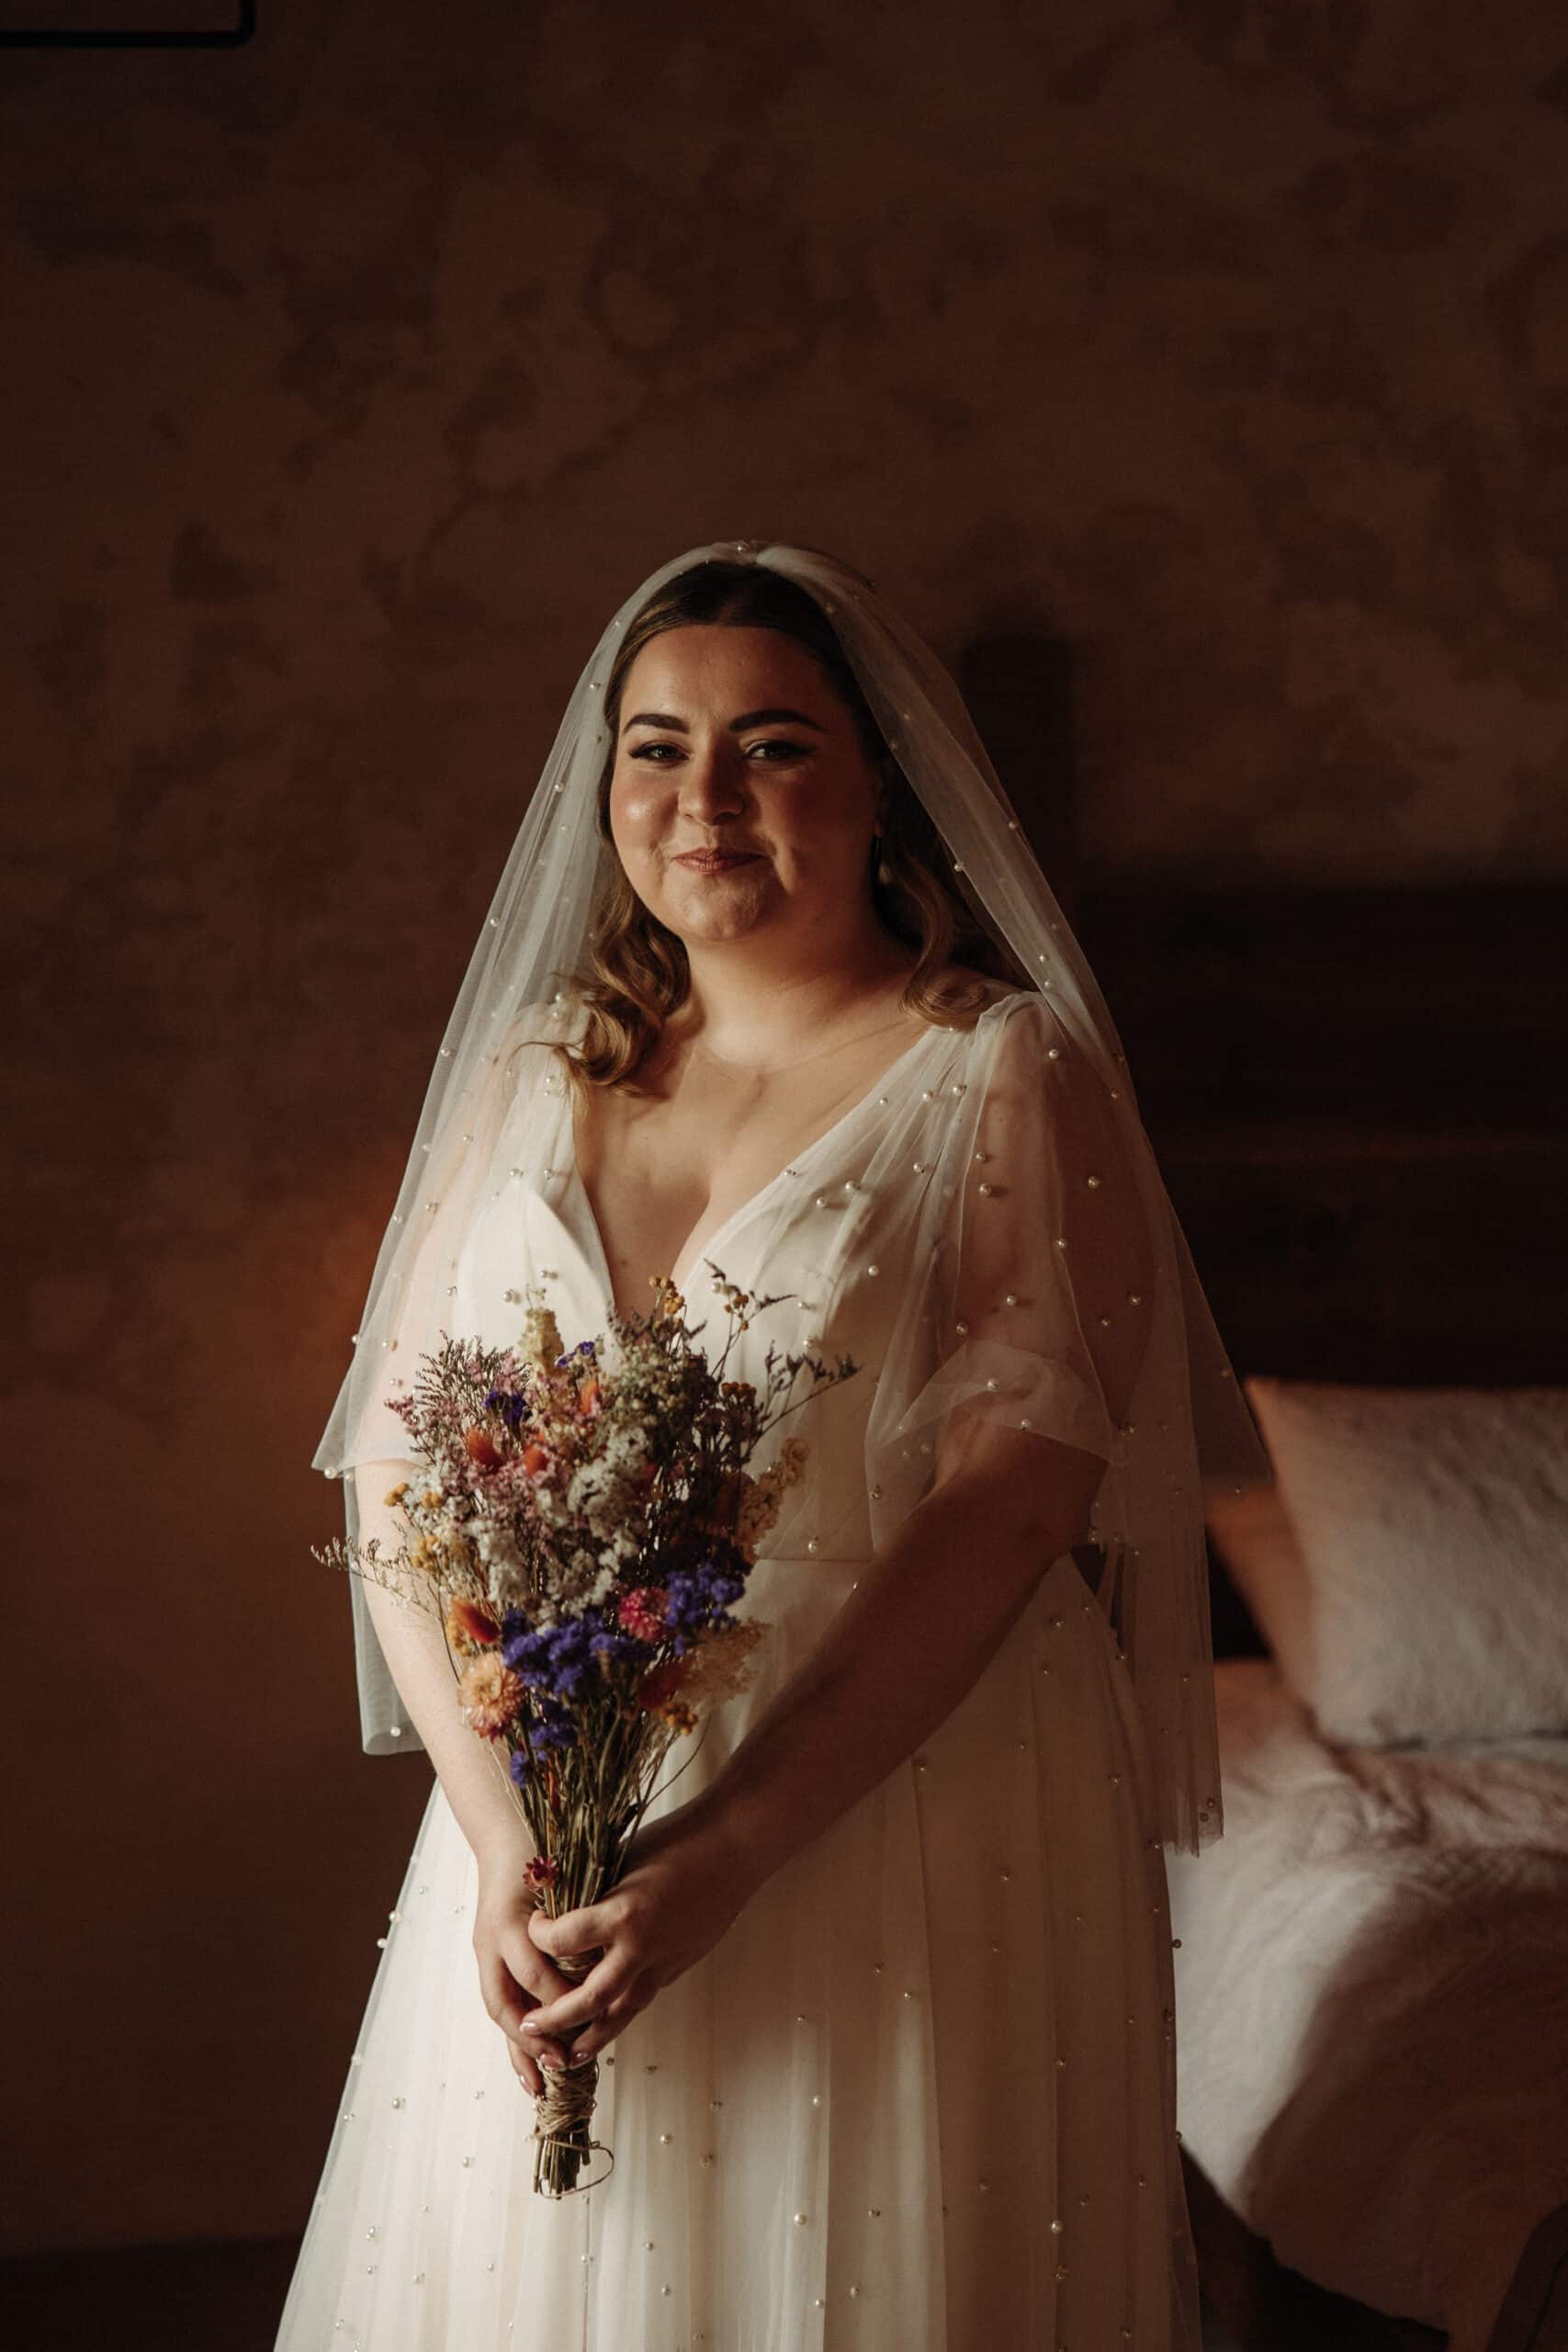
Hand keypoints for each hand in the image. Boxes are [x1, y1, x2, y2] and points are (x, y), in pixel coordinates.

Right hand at [471, 1850, 583, 2097]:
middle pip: (506, 1999)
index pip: (532, 1969)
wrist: (508, 1831)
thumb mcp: (568, 1867)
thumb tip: (623, 1930)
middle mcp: (493, 1939)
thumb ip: (586, 1904)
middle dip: (535, 2035)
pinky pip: (501, 2002)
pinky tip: (531, 2066)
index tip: (587, 2017)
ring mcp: (487, 1950)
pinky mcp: (490, 1956)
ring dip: (520, 2048)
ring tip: (541, 2084)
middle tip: (563, 2063)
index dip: (557, 1996)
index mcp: (512, 1918)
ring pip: (499, 2009)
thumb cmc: (546, 1845)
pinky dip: (515, 2037)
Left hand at [520, 1803, 760, 2065]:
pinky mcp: (679, 1965)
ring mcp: (665, 1961)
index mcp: (623, 1914)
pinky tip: (607, 2017)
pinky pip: (644, 1996)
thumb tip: (559, 1906)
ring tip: (569, 2055)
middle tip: (529, 2026)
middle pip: (591, 1999)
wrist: (733, 1847)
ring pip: (623, 2013)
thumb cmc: (676, 1840)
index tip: (533, 1926)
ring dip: (593, 2037)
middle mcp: (642, 1947)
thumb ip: (595, 1892)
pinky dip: (621, 2012)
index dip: (539, 1935)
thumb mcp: (624, 1860)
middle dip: (556, 2017)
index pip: (563, 1940)